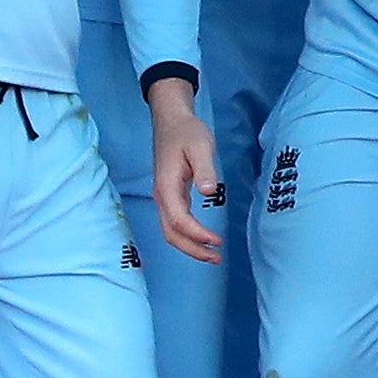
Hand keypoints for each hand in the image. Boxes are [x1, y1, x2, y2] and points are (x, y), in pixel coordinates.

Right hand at [150, 79, 226, 261]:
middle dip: (192, 249)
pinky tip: (204, 238)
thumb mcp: (200, 146)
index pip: (178, 220)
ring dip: (190, 245)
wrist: (171, 120)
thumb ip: (205, 169)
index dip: (196, 234)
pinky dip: (188, 235)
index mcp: (167, 187)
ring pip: (171, 231)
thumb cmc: (187, 131)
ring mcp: (164, 197)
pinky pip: (175, 223)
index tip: (216, 241)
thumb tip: (208, 192)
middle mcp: (161, 196)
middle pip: (171, 233)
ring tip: (213, 254)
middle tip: (216, 257)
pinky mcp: (169, 195)